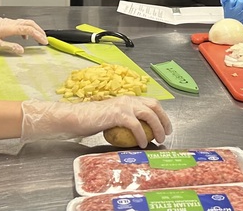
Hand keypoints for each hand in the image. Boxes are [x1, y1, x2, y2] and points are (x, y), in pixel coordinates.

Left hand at [0, 17, 47, 54]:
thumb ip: (9, 47)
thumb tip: (21, 50)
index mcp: (10, 27)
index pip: (29, 29)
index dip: (38, 35)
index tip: (44, 42)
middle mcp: (10, 23)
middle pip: (29, 23)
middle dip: (39, 30)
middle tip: (44, 38)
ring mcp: (7, 22)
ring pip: (24, 22)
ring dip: (32, 29)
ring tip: (37, 36)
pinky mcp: (3, 23)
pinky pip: (18, 23)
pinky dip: (25, 28)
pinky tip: (22, 36)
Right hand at [20, 96, 171, 145]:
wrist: (76, 117)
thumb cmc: (91, 120)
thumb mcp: (111, 117)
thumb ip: (124, 119)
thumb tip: (137, 131)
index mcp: (128, 99)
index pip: (150, 102)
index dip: (161, 113)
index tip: (165, 125)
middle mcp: (128, 99)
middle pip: (154, 106)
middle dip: (164, 119)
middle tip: (166, 133)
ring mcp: (124, 105)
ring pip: (149, 114)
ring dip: (157, 128)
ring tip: (158, 139)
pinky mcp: (118, 114)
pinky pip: (136, 126)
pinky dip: (141, 135)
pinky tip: (142, 144)